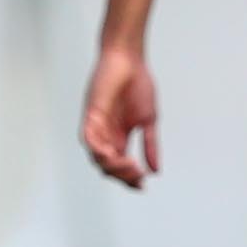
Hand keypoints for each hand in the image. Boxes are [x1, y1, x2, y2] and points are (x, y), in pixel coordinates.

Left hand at [80, 43, 160, 189]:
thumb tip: (156, 170)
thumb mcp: (148, 121)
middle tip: (139, 175)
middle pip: (107, 167)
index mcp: (118, 137)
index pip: (119, 166)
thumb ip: (150, 145)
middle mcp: (104, 135)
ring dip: (114, 166)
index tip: (143, 186)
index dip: (129, 179)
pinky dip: (100, 151)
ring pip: (97, 158)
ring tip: (132, 166)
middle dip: (123, 176)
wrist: (128, 61)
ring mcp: (96, 126)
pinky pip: (90, 140)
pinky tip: (115, 155)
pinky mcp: (91, 116)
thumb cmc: (137, 85)